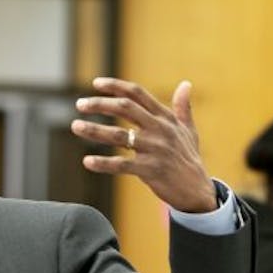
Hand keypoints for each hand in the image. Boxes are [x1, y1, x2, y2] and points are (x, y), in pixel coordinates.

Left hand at [71, 78, 215, 212]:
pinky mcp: (149, 170)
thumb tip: (186, 84)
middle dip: (100, 104)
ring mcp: (154, 149)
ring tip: (75, 126)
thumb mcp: (188, 130)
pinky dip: (103, 163)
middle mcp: (159, 129)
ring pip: (119, 135)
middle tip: (79, 104)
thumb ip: (183, 108)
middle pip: (125, 108)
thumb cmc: (189, 159)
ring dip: (94, 130)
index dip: (116, 86)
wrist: (196, 189)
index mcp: (165, 118)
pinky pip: (121, 164)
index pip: (138, 94)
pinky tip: (87, 161)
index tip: (96, 83)